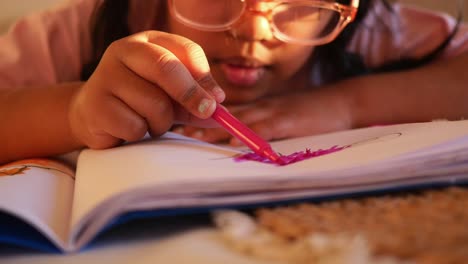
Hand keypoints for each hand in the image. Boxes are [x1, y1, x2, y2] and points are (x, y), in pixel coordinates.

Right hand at [69, 31, 224, 148]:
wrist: (93, 114)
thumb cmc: (138, 101)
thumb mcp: (171, 96)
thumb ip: (195, 101)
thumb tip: (221, 114)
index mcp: (147, 42)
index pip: (185, 50)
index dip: (204, 77)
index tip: (218, 100)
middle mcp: (124, 51)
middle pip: (166, 68)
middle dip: (191, 94)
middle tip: (207, 112)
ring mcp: (105, 76)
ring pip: (155, 104)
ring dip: (161, 122)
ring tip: (149, 122)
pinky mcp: (95, 105)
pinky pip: (135, 126)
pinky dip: (141, 134)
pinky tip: (129, 128)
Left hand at [174, 89, 352, 144]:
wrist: (342, 103)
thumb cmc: (312, 114)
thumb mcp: (284, 116)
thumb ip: (264, 123)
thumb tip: (240, 135)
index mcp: (261, 109)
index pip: (228, 112)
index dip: (206, 116)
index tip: (183, 122)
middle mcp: (263, 108)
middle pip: (228, 115)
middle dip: (203, 121)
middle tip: (177, 127)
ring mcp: (275, 113)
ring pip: (240, 120)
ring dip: (217, 127)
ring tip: (195, 134)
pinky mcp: (289, 122)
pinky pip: (264, 129)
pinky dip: (248, 135)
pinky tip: (233, 141)